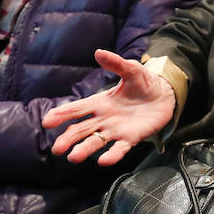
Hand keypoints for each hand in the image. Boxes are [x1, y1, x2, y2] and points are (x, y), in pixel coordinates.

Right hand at [43, 49, 176, 165]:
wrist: (166, 95)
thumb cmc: (145, 83)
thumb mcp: (131, 70)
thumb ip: (116, 63)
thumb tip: (99, 52)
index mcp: (100, 102)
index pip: (77, 109)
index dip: (61, 114)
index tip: (47, 121)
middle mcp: (104, 119)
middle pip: (81, 129)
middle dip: (68, 138)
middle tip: (57, 149)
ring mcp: (116, 130)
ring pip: (96, 141)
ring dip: (84, 149)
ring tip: (73, 158)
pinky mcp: (131, 138)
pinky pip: (120, 149)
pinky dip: (112, 155)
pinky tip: (104, 161)